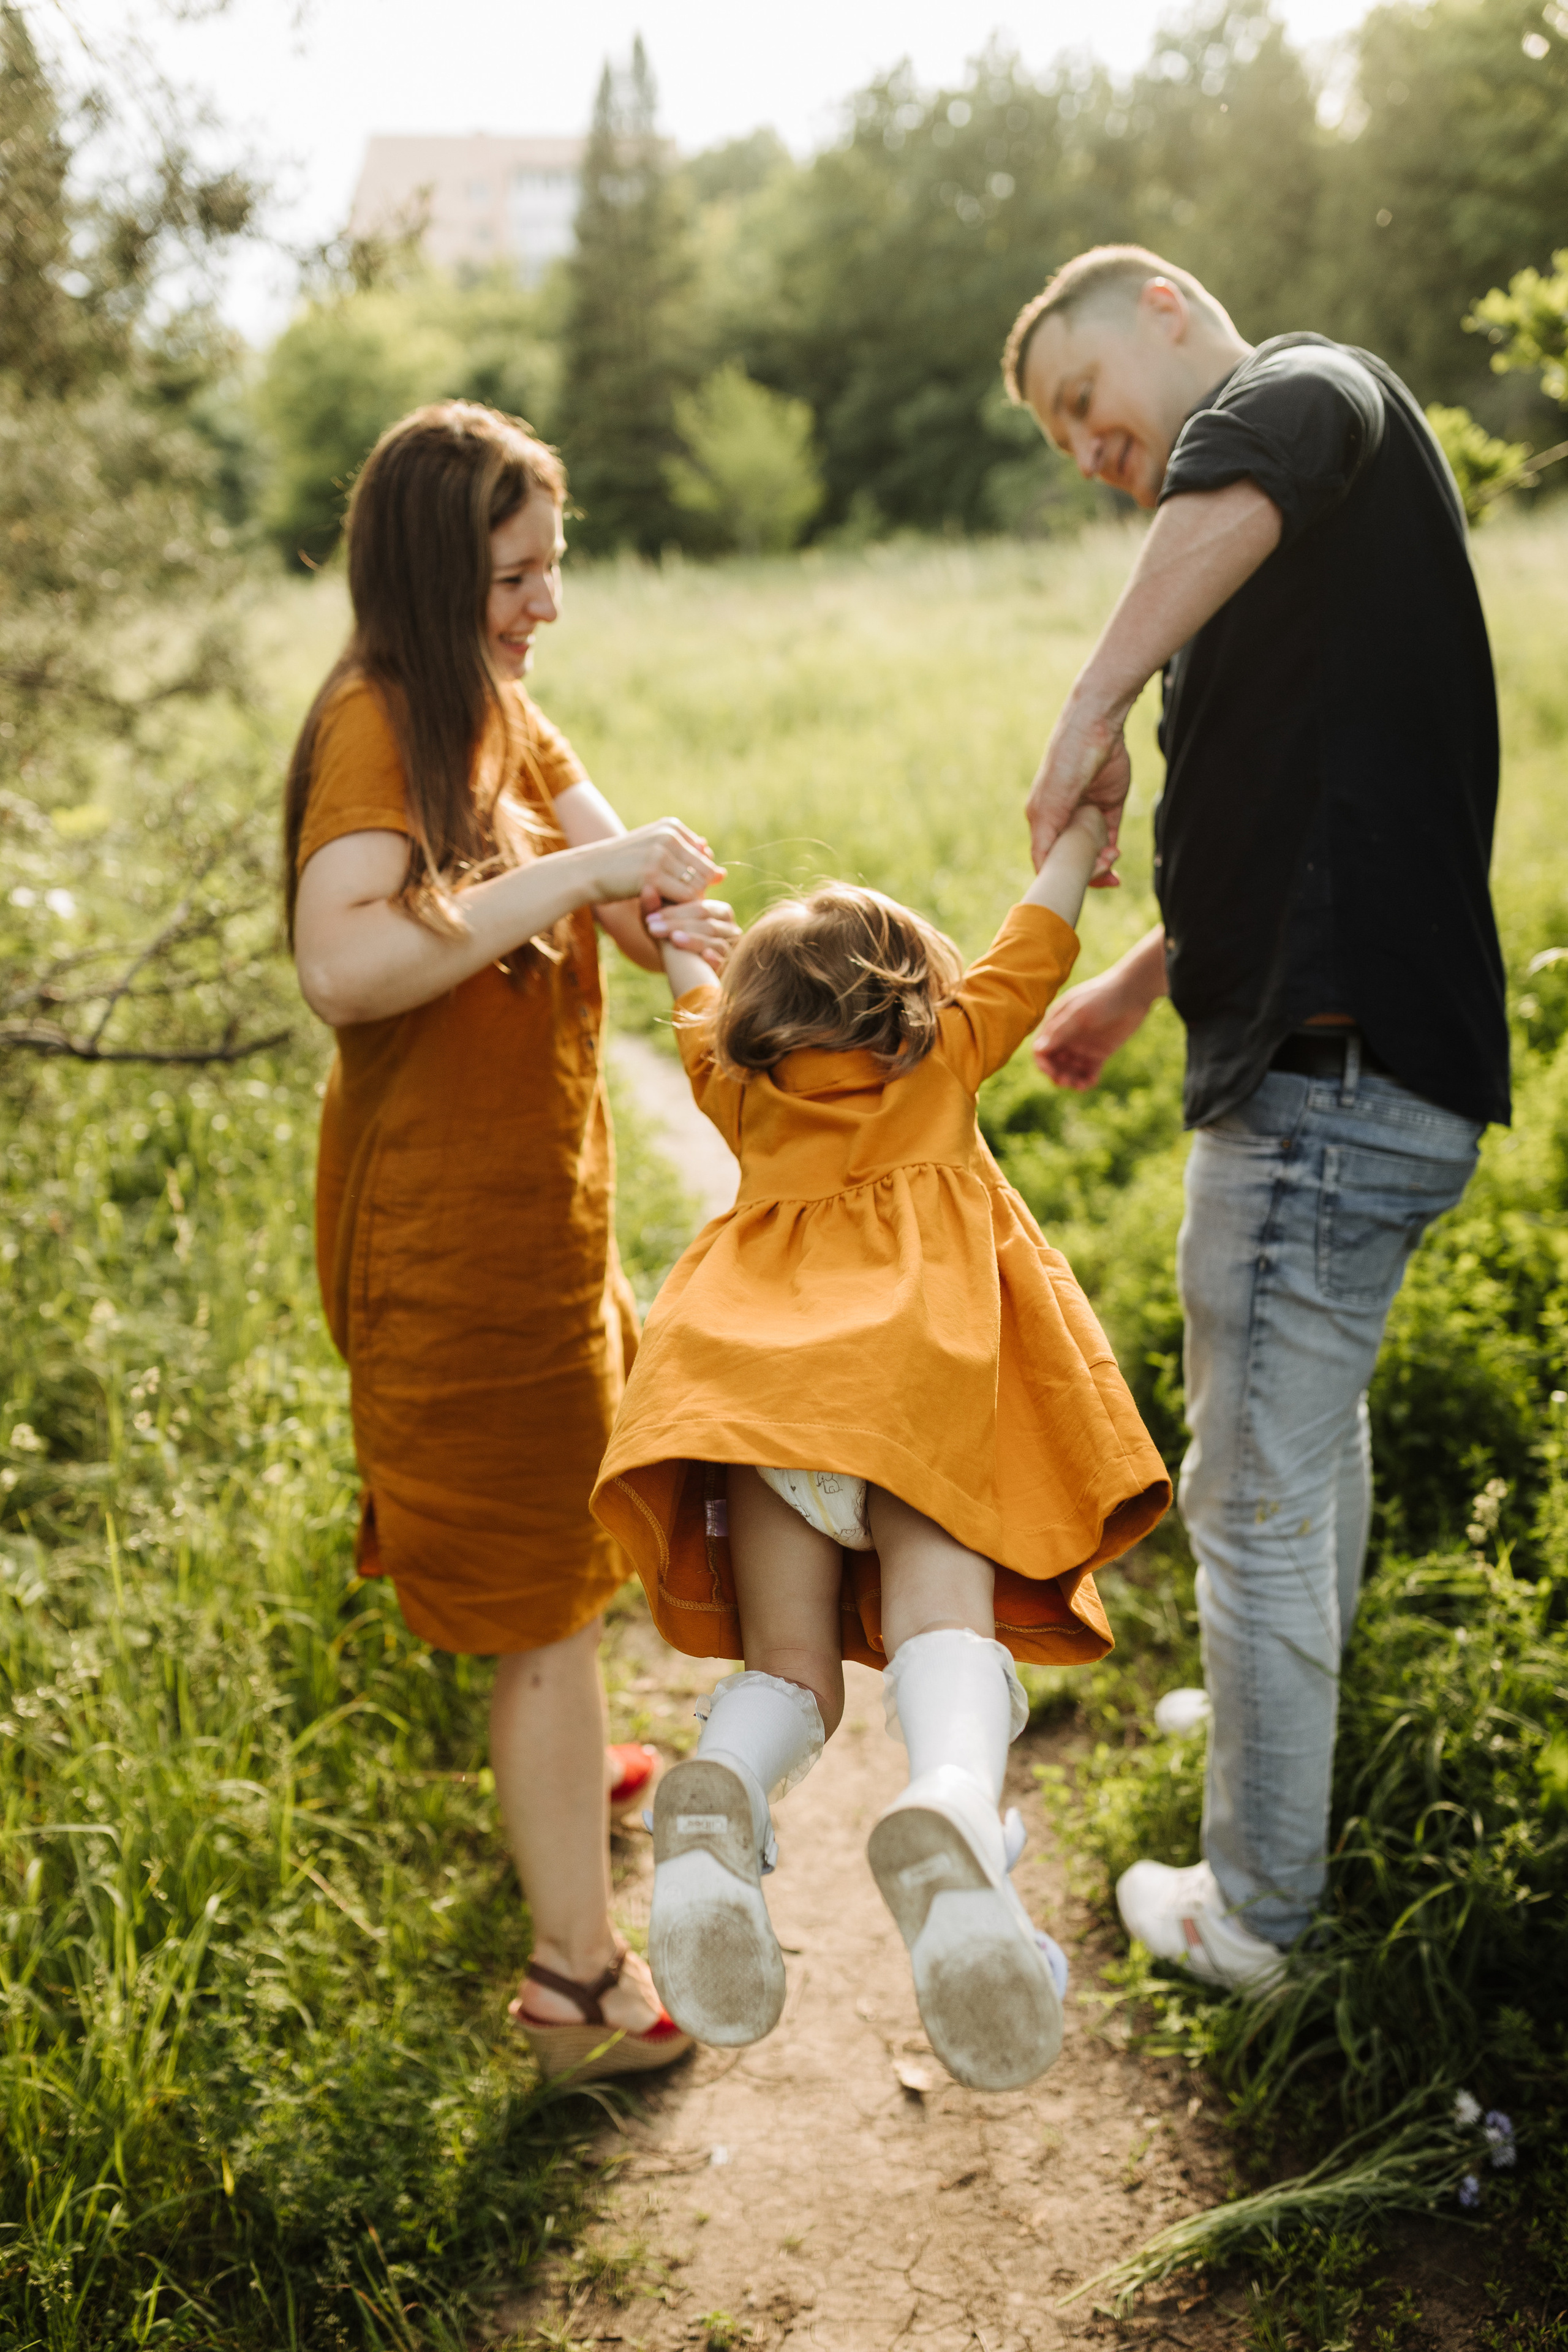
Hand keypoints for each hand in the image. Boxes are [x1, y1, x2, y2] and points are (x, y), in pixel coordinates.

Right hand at [582, 819, 722, 908]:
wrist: (587, 871)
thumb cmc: (621, 866)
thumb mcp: (653, 851)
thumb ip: (683, 855)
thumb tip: (719, 867)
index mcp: (671, 826)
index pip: (704, 857)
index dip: (695, 878)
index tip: (675, 889)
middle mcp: (669, 836)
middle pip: (705, 871)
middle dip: (696, 891)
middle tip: (675, 903)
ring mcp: (661, 854)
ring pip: (698, 885)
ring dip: (688, 901)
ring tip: (668, 907)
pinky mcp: (653, 874)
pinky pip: (685, 897)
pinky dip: (679, 908)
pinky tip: (664, 911)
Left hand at [643, 892, 739, 973]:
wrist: (684, 970)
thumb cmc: (672, 940)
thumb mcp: (662, 924)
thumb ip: (654, 906)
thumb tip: (648, 888)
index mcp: (720, 912)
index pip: (700, 908)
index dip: (674, 912)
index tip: (650, 918)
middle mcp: (731, 928)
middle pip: (707, 924)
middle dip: (678, 925)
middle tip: (653, 928)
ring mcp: (732, 948)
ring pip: (716, 942)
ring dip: (694, 940)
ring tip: (673, 939)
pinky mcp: (730, 967)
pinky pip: (724, 962)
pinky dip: (715, 958)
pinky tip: (705, 955)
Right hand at [1026, 699, 1131, 883]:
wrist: (1097, 727)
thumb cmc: (1065, 763)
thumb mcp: (1049, 805)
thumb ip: (1045, 838)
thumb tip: (1042, 872)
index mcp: (1042, 820)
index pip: (1048, 860)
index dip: (1062, 876)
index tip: (1078, 883)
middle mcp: (1062, 819)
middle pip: (1072, 858)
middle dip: (1087, 871)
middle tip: (1104, 870)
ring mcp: (1086, 813)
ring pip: (1092, 850)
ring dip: (1101, 863)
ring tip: (1112, 859)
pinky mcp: (1108, 805)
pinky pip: (1109, 835)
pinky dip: (1112, 849)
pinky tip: (1115, 854)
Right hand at [1034, 965, 1153, 1090]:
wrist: (1132, 993)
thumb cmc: (1102, 997)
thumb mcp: (1079, 1014)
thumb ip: (1059, 1032)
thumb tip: (1038, 1050)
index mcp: (1056, 1025)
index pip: (1041, 1050)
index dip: (1044, 1064)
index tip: (1053, 1073)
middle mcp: (1067, 1038)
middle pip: (1054, 1064)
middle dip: (1057, 1075)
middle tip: (1067, 1082)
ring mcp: (1082, 1046)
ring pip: (1070, 1071)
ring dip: (1072, 1080)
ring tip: (1081, 1085)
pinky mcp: (1099, 1053)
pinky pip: (1088, 1072)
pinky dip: (1087, 1080)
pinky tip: (1092, 1082)